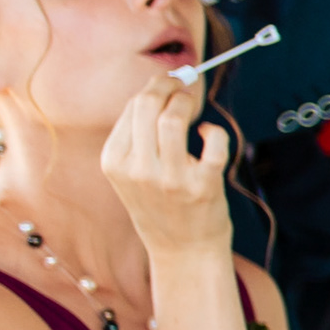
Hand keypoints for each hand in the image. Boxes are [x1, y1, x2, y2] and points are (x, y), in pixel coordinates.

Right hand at [103, 73, 234, 260]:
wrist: (182, 250)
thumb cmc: (159, 205)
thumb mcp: (131, 174)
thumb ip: (137, 137)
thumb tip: (157, 91)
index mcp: (114, 162)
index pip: (131, 108)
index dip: (153, 87)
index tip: (168, 79)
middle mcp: (137, 170)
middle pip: (148, 106)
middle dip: (168, 86)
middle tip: (183, 84)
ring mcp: (170, 179)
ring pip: (174, 120)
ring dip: (187, 103)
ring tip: (192, 104)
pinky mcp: (203, 186)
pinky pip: (213, 142)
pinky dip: (215, 131)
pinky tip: (210, 134)